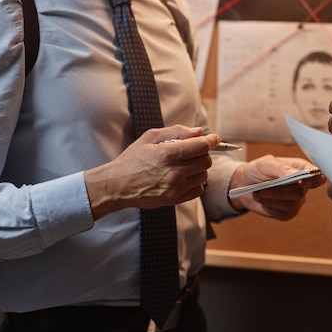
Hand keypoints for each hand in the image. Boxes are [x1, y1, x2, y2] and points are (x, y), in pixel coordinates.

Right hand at [85, 125, 219, 219]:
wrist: (117, 185)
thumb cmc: (132, 159)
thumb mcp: (150, 137)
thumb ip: (176, 131)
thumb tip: (199, 132)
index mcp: (167, 154)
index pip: (202, 146)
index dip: (211, 141)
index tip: (214, 139)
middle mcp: (174, 172)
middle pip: (206, 160)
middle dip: (202, 153)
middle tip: (192, 151)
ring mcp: (175, 188)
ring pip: (204, 175)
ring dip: (198, 168)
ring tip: (183, 165)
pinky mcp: (175, 199)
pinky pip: (199, 190)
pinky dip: (195, 182)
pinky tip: (183, 177)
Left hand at [230, 155, 325, 220]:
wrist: (244, 184)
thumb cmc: (257, 170)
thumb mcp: (267, 163)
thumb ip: (282, 168)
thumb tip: (297, 176)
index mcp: (301, 169)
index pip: (317, 176)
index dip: (313, 180)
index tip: (301, 180)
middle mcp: (303, 185)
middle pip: (301, 193)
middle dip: (279, 192)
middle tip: (263, 188)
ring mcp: (296, 200)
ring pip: (290, 205)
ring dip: (271, 199)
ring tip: (259, 192)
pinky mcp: (288, 213)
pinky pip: (283, 214)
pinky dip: (269, 208)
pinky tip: (263, 200)